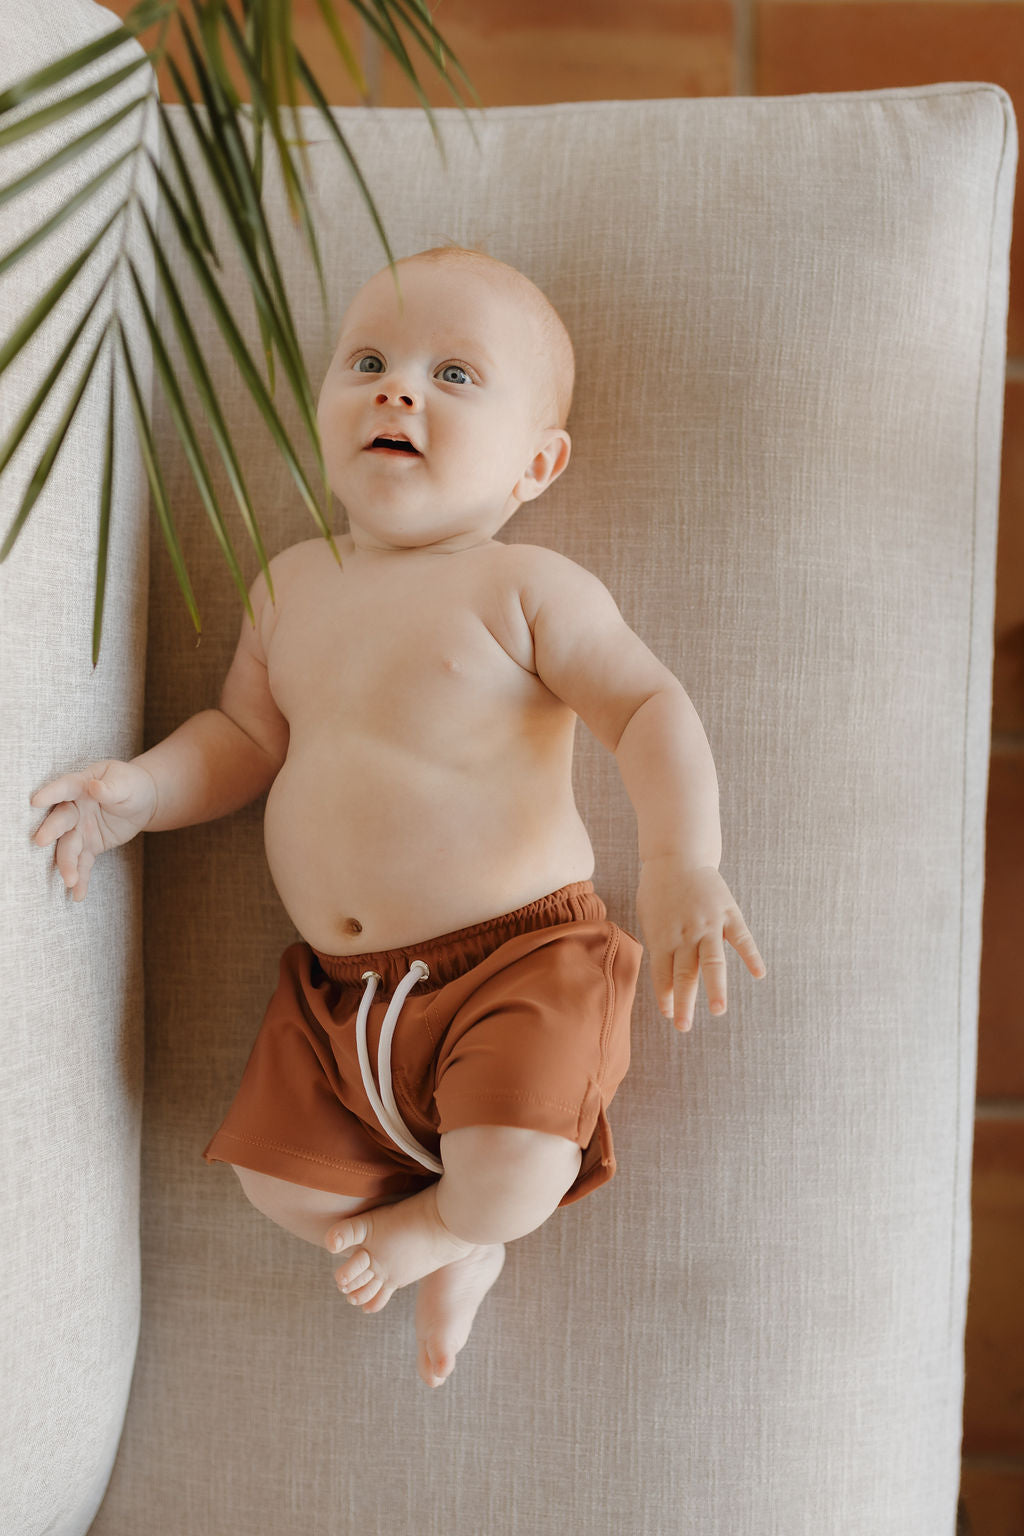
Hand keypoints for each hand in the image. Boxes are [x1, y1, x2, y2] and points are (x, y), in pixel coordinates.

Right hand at [30, 759, 157, 901]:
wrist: (143, 801)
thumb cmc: (131, 785)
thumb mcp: (126, 783)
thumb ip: (110, 788)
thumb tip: (94, 787)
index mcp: (82, 786)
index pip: (65, 787)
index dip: (51, 793)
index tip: (36, 801)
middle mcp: (76, 808)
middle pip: (62, 820)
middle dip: (52, 831)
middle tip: (41, 841)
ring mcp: (80, 829)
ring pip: (69, 847)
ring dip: (67, 864)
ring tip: (69, 880)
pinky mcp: (89, 846)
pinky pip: (83, 863)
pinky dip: (81, 879)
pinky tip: (78, 894)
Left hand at [636, 858, 765, 1031]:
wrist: (677, 856)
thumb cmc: (658, 890)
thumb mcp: (649, 918)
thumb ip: (660, 946)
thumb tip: (666, 979)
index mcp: (662, 936)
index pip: (663, 974)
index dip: (666, 996)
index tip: (670, 1015)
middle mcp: (685, 933)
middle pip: (685, 973)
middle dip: (685, 1002)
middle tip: (684, 1026)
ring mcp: (708, 923)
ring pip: (713, 961)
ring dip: (716, 987)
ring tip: (718, 1010)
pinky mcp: (728, 913)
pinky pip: (741, 937)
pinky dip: (751, 955)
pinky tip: (759, 973)